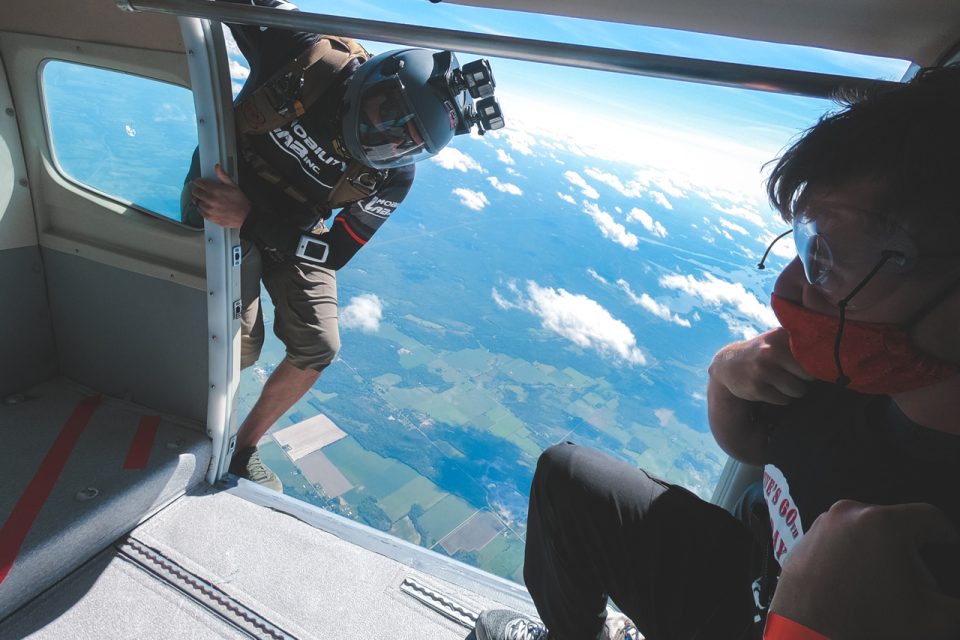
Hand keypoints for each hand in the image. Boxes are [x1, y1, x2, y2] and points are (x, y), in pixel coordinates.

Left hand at [191, 164, 250, 227]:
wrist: (245, 216)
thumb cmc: (240, 202)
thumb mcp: (233, 186)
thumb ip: (223, 175)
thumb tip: (217, 167)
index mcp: (215, 190)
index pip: (198, 183)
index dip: (198, 181)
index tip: (199, 182)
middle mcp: (210, 199)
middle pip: (195, 192)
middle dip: (198, 190)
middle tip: (203, 191)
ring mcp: (209, 209)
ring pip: (196, 202)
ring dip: (200, 200)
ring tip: (207, 200)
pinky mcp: (209, 217)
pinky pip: (200, 211)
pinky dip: (202, 208)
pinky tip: (209, 207)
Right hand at [708, 327, 812, 405]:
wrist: (728, 364)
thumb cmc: (762, 352)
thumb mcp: (776, 339)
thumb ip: (800, 341)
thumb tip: (833, 352)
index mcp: (780, 336)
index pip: (813, 354)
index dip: (818, 363)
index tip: (816, 366)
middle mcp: (771, 351)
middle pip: (809, 375)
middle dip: (805, 379)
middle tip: (795, 376)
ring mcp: (762, 370)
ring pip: (798, 390)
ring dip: (794, 391)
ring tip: (783, 383)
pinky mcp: (756, 388)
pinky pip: (783, 400)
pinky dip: (781, 398)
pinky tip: (770, 389)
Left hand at [770, 501, 959, 639]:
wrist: (808, 637)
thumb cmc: (867, 623)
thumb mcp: (932, 616)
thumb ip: (956, 604)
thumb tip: (955, 600)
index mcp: (883, 523)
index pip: (930, 518)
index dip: (947, 536)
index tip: (948, 548)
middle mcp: (848, 514)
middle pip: (896, 526)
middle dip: (910, 552)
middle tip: (916, 583)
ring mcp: (821, 525)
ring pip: (865, 532)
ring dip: (879, 553)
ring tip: (881, 587)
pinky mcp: (803, 540)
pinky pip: (837, 542)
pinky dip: (850, 558)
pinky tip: (854, 586)